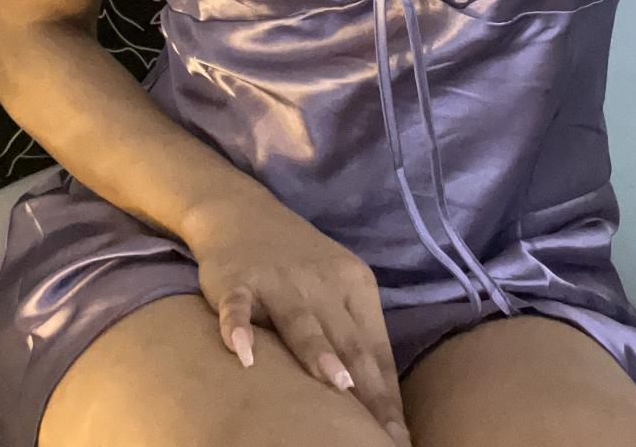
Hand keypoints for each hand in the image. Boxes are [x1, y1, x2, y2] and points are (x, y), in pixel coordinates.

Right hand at [184, 194, 412, 445]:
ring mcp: (279, 280)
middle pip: (347, 341)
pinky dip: (239, 327)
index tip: (398, 438)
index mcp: (355, 285)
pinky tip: (242, 352)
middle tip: (378, 434)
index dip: (387, 397)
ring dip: (318, 353)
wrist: (241, 211)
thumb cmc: (298, 265)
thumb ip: (354, 337)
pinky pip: (238, 306)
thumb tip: (380, 405)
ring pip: (302, 321)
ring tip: (336, 385)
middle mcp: (322, 281)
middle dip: (365, 390)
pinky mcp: (237, 280)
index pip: (376, 350)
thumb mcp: (335, 290)